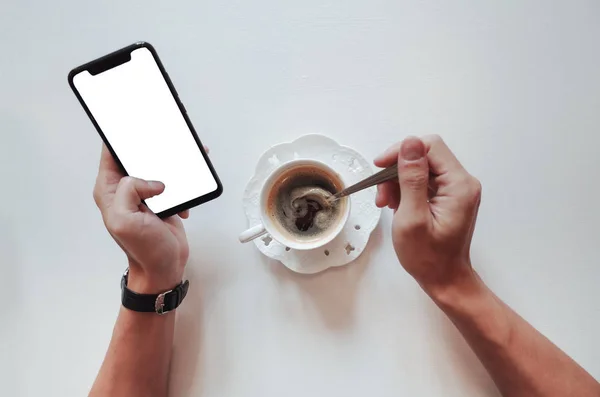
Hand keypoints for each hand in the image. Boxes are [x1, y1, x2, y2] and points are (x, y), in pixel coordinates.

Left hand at [93, 145, 191, 292]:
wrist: (164, 267)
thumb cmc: (143, 251)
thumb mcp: (126, 220)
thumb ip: (129, 192)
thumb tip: (150, 181)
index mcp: (109, 189)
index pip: (110, 152)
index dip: (120, 136)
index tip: (134, 123)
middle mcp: (125, 189)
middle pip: (137, 155)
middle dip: (153, 148)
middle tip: (167, 141)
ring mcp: (144, 193)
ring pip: (157, 166)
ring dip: (172, 165)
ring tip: (185, 164)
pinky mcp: (163, 199)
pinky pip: (173, 181)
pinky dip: (184, 184)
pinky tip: (187, 195)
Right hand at [374, 135, 481, 292]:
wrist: (444, 279)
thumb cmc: (427, 257)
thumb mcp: (412, 217)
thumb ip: (411, 178)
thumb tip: (409, 143)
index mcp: (459, 185)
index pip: (430, 146)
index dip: (401, 152)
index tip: (379, 167)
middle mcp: (462, 183)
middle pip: (425, 156)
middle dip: (397, 171)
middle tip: (381, 195)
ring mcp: (457, 190)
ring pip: (422, 169)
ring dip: (399, 182)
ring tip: (386, 204)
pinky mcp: (449, 197)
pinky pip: (424, 181)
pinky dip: (406, 190)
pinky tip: (396, 206)